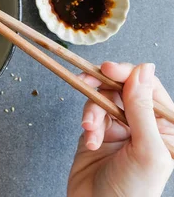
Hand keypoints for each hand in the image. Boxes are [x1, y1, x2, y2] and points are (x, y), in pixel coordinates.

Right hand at [68, 62, 173, 196]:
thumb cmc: (131, 193)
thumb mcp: (146, 150)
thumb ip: (143, 109)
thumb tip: (142, 70)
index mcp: (165, 129)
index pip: (149, 87)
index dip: (129, 73)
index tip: (109, 69)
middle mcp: (144, 125)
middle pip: (123, 86)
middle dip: (104, 85)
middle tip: (89, 81)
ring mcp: (121, 127)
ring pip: (103, 96)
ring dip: (92, 109)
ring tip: (90, 127)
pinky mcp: (99, 131)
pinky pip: (90, 111)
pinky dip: (87, 122)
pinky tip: (90, 139)